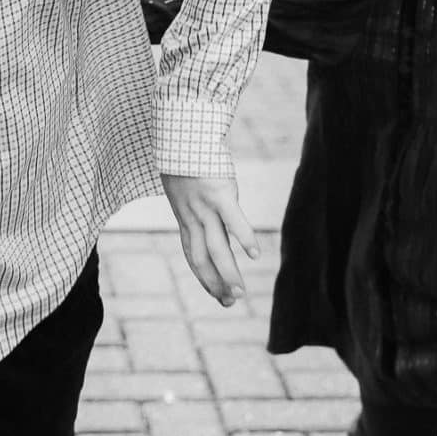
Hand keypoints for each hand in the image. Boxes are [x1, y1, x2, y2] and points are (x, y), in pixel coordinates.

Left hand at [162, 172, 258, 305]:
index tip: (217, 296)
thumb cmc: (187, 159)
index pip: (193, 256)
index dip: (204, 278)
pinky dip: (243, 237)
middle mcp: (193, 217)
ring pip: (216, 247)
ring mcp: (206, 206)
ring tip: (239, 292)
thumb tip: (210, 219)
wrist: (182, 133)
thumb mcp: (185, 189)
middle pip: (203, 258)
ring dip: (227, 272)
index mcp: (186, 218)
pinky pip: (233, 219)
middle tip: (230, 303)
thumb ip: (198, 207)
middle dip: (215, 283)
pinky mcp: (220, 192)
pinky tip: (254, 254)